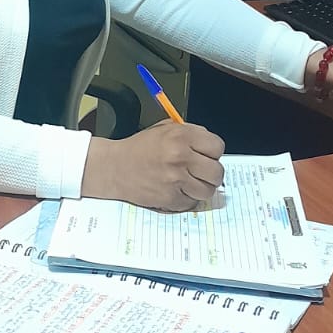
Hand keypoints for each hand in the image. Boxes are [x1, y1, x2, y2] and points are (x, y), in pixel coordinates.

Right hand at [82, 121, 224, 210]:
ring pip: (207, 191)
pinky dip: (187, 199)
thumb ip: (190, 134)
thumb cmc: (139, 148)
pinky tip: (177, 190)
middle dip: (211, 173)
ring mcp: (175, 180)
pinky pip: (192, 203)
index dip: (213, 153)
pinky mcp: (169, 198)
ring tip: (190, 183)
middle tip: (201, 172)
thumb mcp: (165, 129)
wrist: (115, 167)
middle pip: (217, 172)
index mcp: (181, 136)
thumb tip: (211, 148)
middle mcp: (180, 157)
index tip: (206, 156)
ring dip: (201, 188)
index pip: (218, 147)